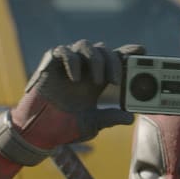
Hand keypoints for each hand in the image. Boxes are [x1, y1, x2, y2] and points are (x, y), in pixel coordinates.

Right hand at [10, 40, 145, 148]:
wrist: (37, 132)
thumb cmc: (63, 128)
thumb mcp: (91, 124)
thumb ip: (109, 118)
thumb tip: (129, 118)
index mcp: (95, 81)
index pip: (114, 61)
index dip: (127, 54)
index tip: (142, 51)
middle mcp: (83, 70)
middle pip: (103, 50)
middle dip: (114, 62)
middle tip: (115, 81)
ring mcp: (66, 65)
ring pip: (86, 46)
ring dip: (96, 60)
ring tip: (97, 81)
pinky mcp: (50, 64)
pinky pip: (64, 51)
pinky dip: (72, 61)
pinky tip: (75, 78)